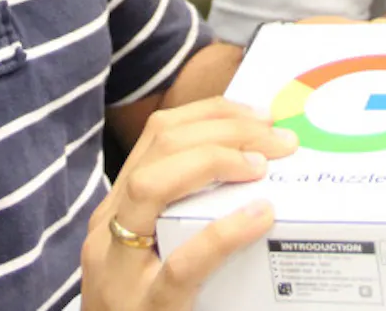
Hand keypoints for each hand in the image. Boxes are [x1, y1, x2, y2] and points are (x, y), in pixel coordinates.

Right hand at [82, 98, 298, 310]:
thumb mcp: (151, 254)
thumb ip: (182, 218)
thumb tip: (254, 176)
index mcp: (114, 211)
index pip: (158, 135)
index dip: (211, 113)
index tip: (259, 114)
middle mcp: (108, 232)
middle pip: (158, 150)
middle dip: (222, 129)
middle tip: (277, 139)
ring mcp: (120, 272)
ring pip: (151, 189)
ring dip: (214, 163)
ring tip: (263, 166)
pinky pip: (183, 264)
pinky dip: (224, 233)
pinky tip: (260, 217)